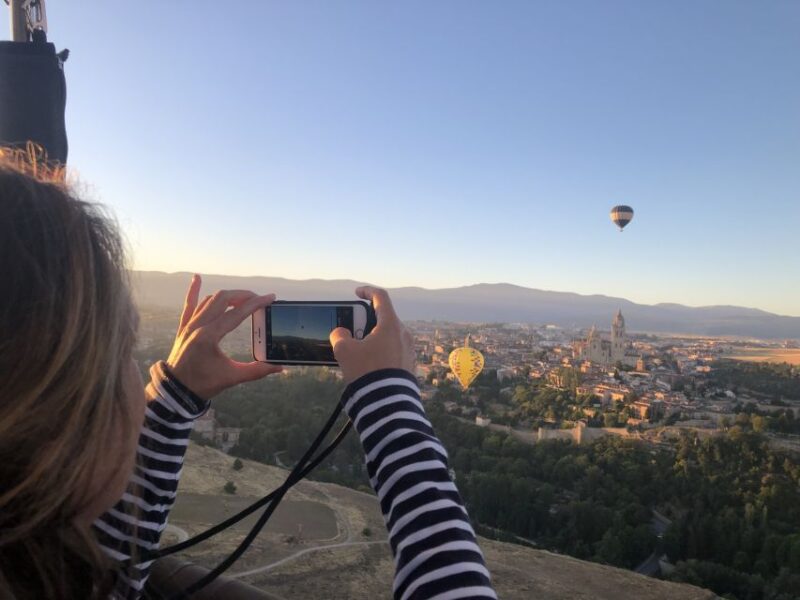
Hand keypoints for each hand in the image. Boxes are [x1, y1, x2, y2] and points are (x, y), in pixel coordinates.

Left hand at [165, 274, 282, 398]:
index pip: (237, 313)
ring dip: (229, 296)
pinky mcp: (184, 327)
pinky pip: (189, 304)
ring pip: (210, 300)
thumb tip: (279, 367)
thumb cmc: (203, 384)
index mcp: (210, 336)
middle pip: (224, 299)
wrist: (176, 391)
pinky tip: (197, 277)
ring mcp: (189, 325)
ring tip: (244, 299)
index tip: (270, 298)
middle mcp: (198, 326)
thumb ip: (257, 371)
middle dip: (244, 295)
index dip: (256, 304)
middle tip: (258, 299)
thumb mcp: (232, 377)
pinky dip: (194, 291)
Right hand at [329, 287, 415, 383]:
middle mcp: (403, 334)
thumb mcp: (345, 351)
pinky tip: (367, 365)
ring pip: (387, 336)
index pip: (381, 297)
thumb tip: (342, 334)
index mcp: (391, 325)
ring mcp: (408, 350)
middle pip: (383, 318)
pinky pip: (392, 351)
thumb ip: (339, 336)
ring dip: (372, 339)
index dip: (367, 291)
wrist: (388, 403)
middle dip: (365, 322)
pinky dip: (379, 351)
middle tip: (351, 332)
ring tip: (357, 352)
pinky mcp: (408, 364)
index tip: (357, 293)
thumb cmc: (367, 372)